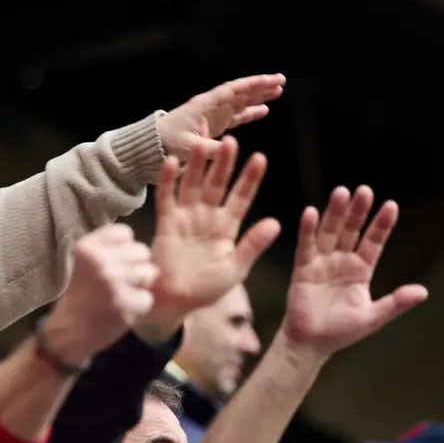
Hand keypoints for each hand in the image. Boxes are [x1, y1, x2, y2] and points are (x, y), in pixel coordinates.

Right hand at [44, 224, 156, 364]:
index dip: (125, 247)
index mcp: (87, 247)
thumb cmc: (79, 296)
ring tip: (122, 294)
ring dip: (140, 285)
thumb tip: (137, 245)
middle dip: (135, 266)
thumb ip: (106, 249)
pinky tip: (122, 310)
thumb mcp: (82, 263)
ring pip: (149, 273)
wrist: (67, 333)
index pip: (125, 232)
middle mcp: (100, 261)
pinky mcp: (125, 304)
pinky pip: (148, 298)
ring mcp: (114, 283)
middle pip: (142, 251)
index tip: (114, 261)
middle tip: (120, 281)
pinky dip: (139, 307)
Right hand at [141, 137, 280, 336]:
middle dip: (224, 164)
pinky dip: (168, 181)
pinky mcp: (166, 224)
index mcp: (227, 227)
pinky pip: (166, 198)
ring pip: (193, 186)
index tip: (260, 159)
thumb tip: (277, 223)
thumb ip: (253, 244)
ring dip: (197, 166)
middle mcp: (207, 218)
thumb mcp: (236, 268)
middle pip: (217, 185)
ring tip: (203, 144)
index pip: (241, 198)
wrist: (174, 302)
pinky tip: (170, 162)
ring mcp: (186, 218)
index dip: (249, 179)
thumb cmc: (206, 289)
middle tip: (231, 141)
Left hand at [157, 74, 285, 159]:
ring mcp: (214, 115)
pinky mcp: (215, 125)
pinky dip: (250, 112)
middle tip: (281, 80)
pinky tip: (264, 110)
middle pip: (240, 92)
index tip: (270, 80)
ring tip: (278, 91)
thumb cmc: (167, 143)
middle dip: (260, 86)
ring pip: (241, 102)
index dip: (251, 85)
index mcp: (206, 105)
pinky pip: (236, 115)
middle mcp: (212, 106)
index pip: (232, 91)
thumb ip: (207, 148)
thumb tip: (226, 149)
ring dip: (258, 96)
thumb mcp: (188, 146)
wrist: (154, 145)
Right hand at [282, 186, 427, 355]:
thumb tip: (423, 291)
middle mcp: (342, 261)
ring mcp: (322, 263)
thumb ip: (396, 303)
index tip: (391, 205)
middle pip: (351, 231)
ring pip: (330, 233)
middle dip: (358, 211)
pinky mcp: (303, 269)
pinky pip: (306, 246)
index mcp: (361, 270)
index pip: (373, 242)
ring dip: (335, 213)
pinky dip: (307, 230)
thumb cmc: (342, 332)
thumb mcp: (373, 317)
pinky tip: (310, 212)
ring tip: (341, 192)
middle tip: (364, 190)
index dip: (381, 225)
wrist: (311, 344)